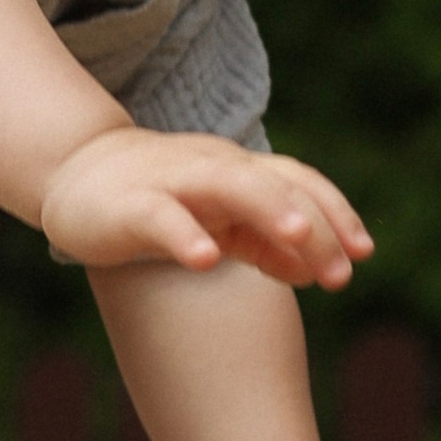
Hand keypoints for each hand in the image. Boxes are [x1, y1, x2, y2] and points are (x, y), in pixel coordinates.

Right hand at [41, 129, 371, 285]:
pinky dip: (185, 235)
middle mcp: (213, 168)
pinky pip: (160, 215)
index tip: (364, 253)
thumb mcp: (220, 222)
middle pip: (273, 183)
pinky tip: (207, 261)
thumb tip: (320, 271)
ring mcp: (172, 182)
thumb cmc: (161, 200)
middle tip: (343, 272)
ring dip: (266, 208)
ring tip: (298, 239)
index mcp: (240, 171)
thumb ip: (268, 243)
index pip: (298, 181)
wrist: (77, 174)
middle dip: (312, 224)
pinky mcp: (129, 205)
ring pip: (226, 184)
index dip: (335, 213)